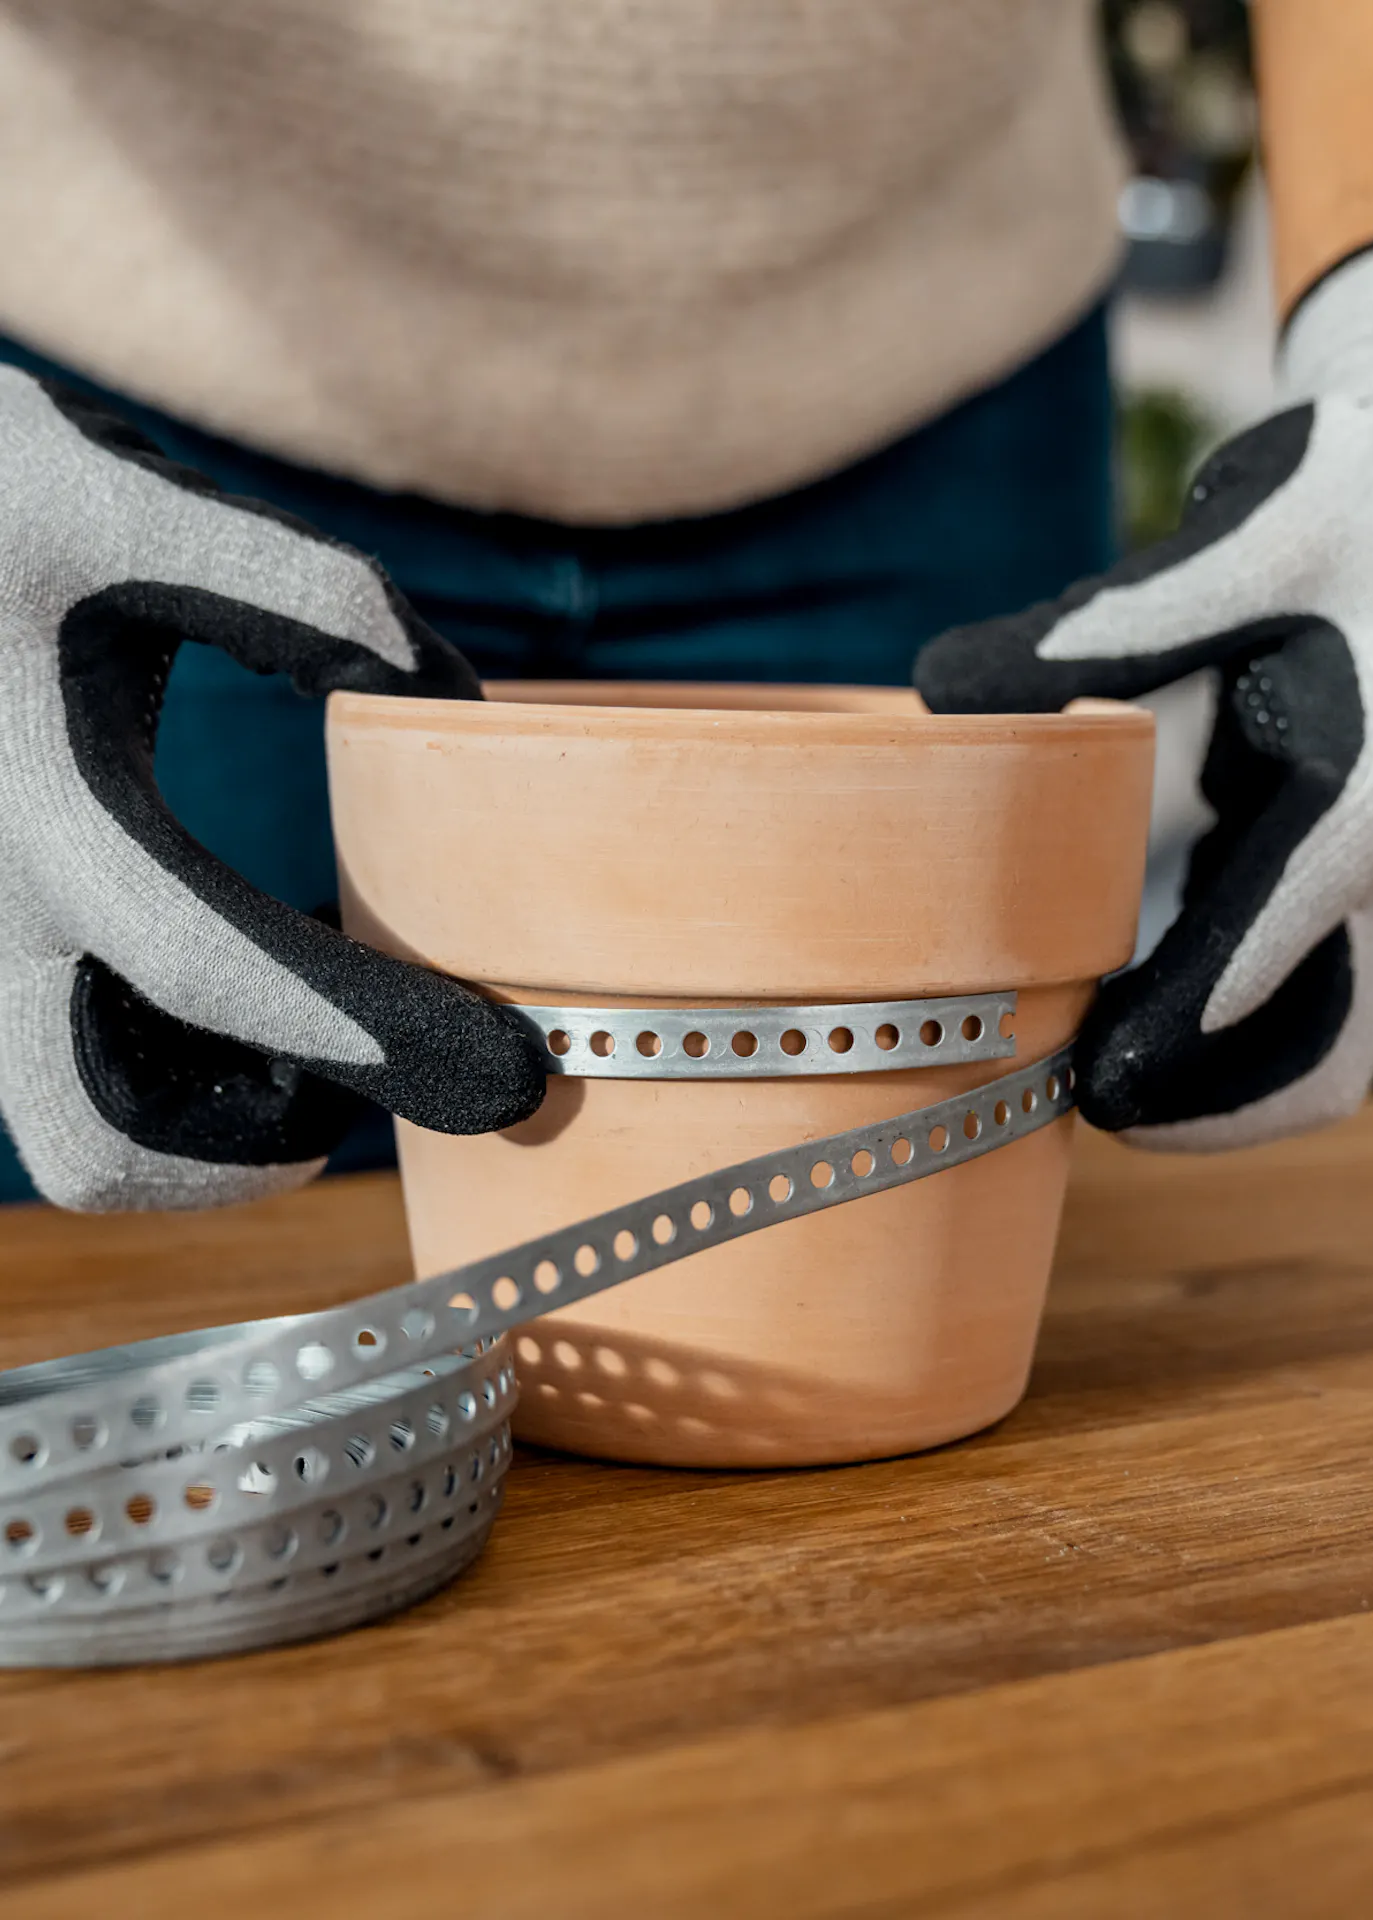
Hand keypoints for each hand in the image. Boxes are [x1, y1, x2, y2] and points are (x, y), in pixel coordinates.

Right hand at [0, 370, 545, 1209]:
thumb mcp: (133, 506)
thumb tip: (459, 702)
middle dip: (256, 1152)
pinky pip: (57, 1071)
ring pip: (68, 1130)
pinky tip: (245, 986)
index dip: (385, 1041)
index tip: (515, 1074)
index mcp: (43, 809)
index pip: (227, 978)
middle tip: (372, 1089)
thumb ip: (302, 591)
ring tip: (315, 1036)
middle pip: (98, 1142)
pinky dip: (164, 1076)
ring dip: (204, 1127)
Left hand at [916, 230, 1372, 1147]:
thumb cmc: (1345, 495)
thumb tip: (946, 692)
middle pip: (1338, 1037)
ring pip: (1330, 1042)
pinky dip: (1228, 1039)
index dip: (1208, 997)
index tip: (1118, 1067)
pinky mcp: (1364, 877)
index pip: (1307, 906)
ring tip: (1096, 1093)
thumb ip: (1111, 623)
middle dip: (1220, 1095)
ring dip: (1224, 1088)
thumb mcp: (1239, 533)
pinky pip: (1311, 1004)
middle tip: (1091, 1103)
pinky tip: (1128, 1021)